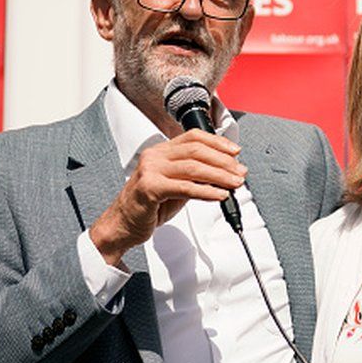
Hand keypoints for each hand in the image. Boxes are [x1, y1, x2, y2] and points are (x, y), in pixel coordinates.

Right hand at [89, 129, 246, 264]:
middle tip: (240, 172)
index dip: (217, 142)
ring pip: (193, 168)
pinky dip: (206, 191)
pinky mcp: (150, 188)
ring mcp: (150, 170)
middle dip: (223, 161)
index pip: (193, 137)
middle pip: (196, 151)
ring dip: (220, 176)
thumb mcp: (175, 185)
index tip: (235, 151)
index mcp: (160, 151)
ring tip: (235, 183)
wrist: (121, 225)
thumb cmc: (148, 206)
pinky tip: (219, 195)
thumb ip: (195, 177)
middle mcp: (154, 156)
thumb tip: (224, 174)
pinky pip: (185, 187)